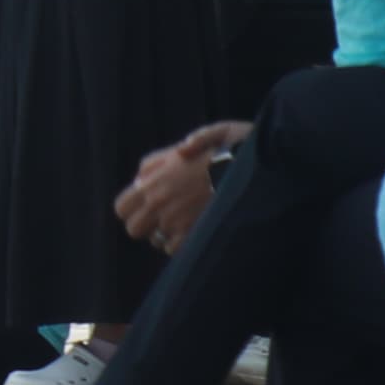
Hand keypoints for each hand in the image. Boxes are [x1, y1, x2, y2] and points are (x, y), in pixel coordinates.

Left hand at [116, 121, 249, 253]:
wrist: (262, 167)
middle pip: (133, 229)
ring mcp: (176, 221)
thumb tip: (170, 157)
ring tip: (185, 222)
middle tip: (164, 217)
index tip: (148, 204)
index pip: (122, 206)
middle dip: (146, 226)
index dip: (132, 208)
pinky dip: (183, 244)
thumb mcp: (207, 135)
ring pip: (155, 241)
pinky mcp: (195, 234)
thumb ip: (181, 150)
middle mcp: (160, 203)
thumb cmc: (237, 149)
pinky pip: (176, 249)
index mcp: (156, 179)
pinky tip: (197, 230)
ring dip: (166, 235)